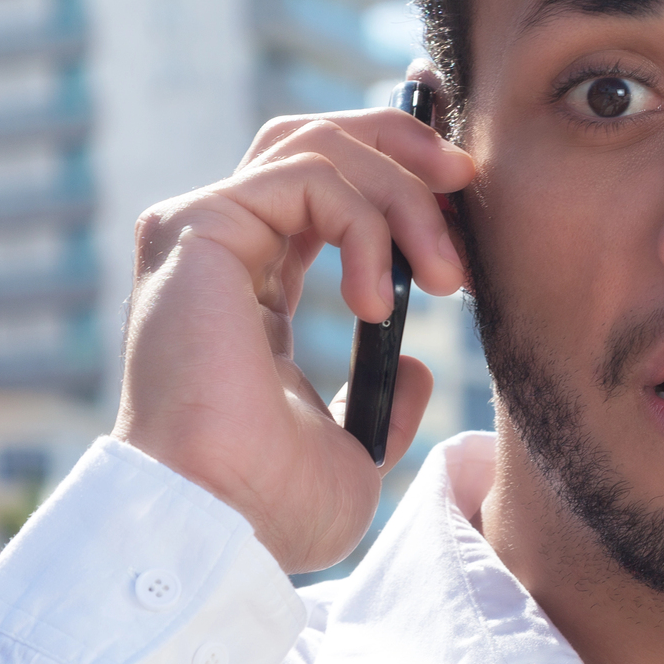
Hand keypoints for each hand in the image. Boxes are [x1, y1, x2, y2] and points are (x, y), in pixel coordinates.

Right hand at [112, 108, 475, 572]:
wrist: (219, 526)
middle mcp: (220, 249)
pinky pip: (310, 177)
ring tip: (445, 280)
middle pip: (318, 137)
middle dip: (408, 147)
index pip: (323, 191)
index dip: (401, 175)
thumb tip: (414, 367)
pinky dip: (368, 223)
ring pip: (323, 146)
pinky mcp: (196, 227)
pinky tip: (379, 302)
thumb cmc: (270, 508)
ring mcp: (201, 232)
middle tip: (467, 183)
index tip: (466, 200)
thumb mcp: (357, 451)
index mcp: (251, 292)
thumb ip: (381, 398)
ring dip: (407, 196)